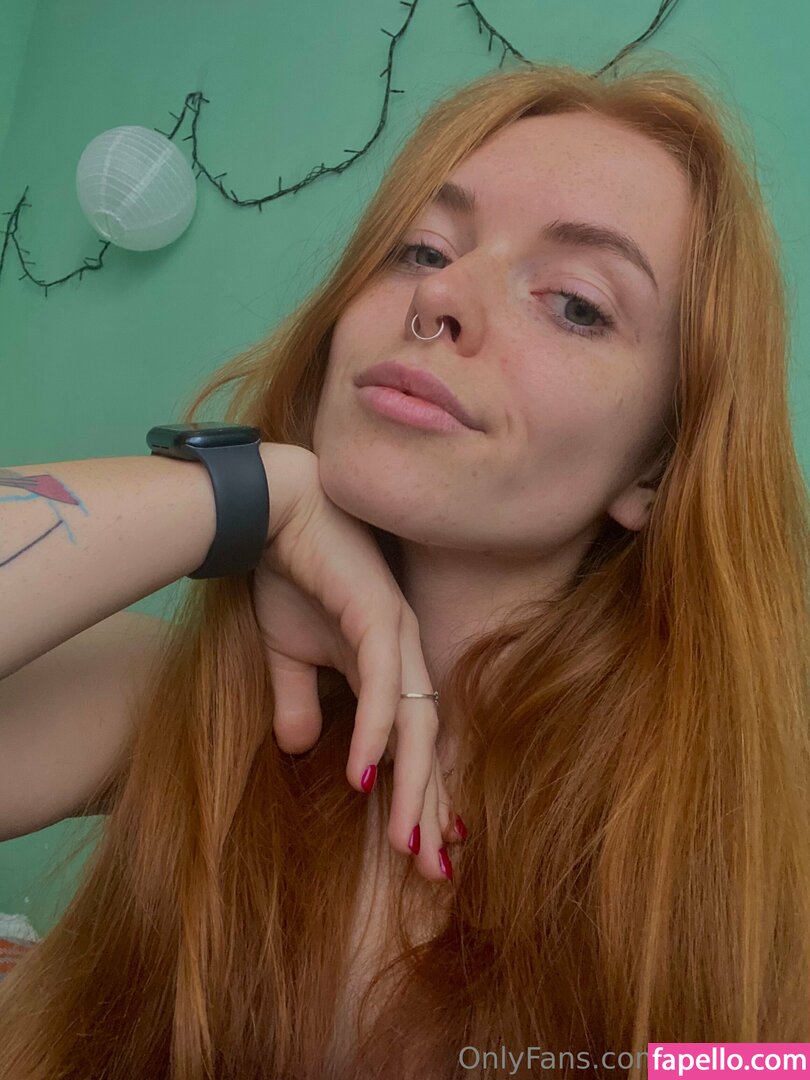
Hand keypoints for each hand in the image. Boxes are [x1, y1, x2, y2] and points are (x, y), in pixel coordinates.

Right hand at [252, 443, 460, 881]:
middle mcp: (404, 652)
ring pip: (417, 721)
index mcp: (388, 661)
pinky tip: (368, 777)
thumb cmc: (286, 571)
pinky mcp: (378, 612)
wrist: (270, 509)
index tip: (422, 850)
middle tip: (435, 871)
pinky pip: (383, 682)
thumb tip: (303, 748)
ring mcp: (397, 631)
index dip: (421, 792)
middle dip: (432, 806)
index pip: (413, 738)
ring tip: (412, 845)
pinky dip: (378, 731)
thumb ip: (299, 697)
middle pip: (429, 741)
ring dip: (415, 785)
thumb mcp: (288, 652)